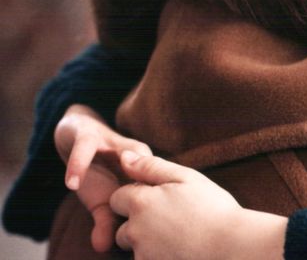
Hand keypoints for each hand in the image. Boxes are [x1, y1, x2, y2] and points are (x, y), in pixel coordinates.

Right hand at [54, 104, 151, 251]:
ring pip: (128, 155)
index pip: (159, 191)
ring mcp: (113, 143)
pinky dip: (78, 164)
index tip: (150, 235)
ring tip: (108, 201)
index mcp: (144, 172)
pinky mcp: (88, 134)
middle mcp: (135, 155)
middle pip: (151, 172)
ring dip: (126, 169)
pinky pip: (85, 147)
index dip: (158, 210)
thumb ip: (105, 221)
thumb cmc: (97, 169)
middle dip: (150, 194)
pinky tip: (72, 184)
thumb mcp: (102, 198)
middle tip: (137, 223)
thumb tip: (102, 248)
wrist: (78, 133)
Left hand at [111, 152, 287, 259]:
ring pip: (136, 248)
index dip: (138, 197)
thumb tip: (124, 157)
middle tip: (174, 221)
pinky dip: (161, 256)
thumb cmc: (214, 209)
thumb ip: (151, 166)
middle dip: (140, 225)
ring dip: (150, 244)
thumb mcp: (186, 178)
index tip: (162, 200)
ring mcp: (142, 255)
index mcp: (141, 203)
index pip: (118, 198)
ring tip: (181, 237)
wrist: (233, 247)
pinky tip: (183, 250)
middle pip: (123, 228)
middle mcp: (135, 231)